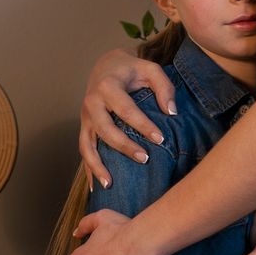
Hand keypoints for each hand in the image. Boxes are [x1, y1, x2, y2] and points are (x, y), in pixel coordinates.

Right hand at [78, 49, 173, 186]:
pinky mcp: (84, 128)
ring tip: (110, 184)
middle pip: (105, 129)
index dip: (143, 126)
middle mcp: (91, 103)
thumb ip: (164, 87)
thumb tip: (171, 113)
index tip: (161, 139)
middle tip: (144, 159)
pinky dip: (89, 169)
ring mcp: (84, 118)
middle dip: (123, 146)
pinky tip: (97, 187)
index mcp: (107, 86)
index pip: (126, 109)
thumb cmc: (131, 70)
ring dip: (97, 166)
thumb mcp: (150, 69)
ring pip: (86, 145)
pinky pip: (84, 151)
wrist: (105, 66)